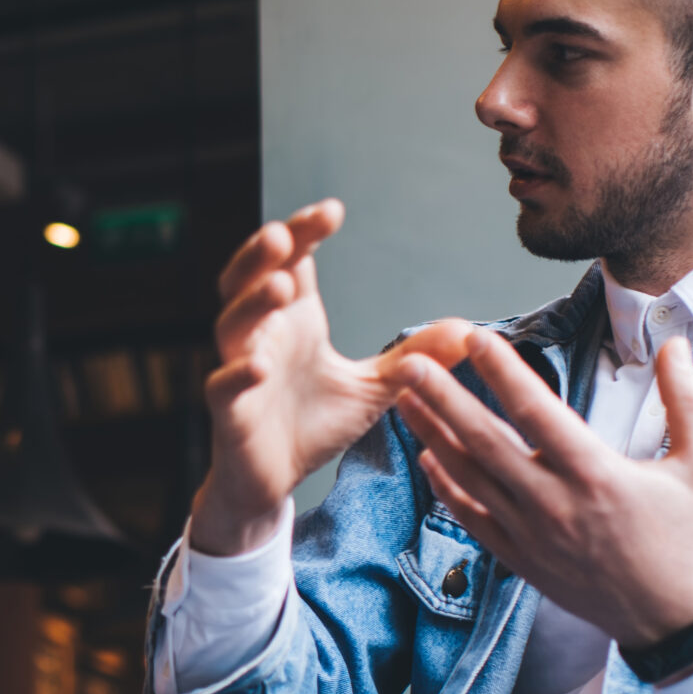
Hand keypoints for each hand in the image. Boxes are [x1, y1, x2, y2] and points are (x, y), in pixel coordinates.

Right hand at [191, 199, 477, 555]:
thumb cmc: (312, 425)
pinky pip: (225, 386)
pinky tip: (260, 366)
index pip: (291, 262)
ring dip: (253, 303)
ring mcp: (241, 370)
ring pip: (232, 325)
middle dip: (262, 255)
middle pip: (247, 280)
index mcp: (293, 320)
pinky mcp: (230, 413)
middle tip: (285, 234)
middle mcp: (261, 336)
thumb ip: (413, 359)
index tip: (332, 211)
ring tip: (282, 285)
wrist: (273, 481)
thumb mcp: (374, 389)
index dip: (304, 233)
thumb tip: (468, 333)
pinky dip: (239, 374)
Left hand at [392, 330, 692, 647]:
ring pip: (468, 477)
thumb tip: (675, 343)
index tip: (475, 339)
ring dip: (433, 434)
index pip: (537, 412)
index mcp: (596, 475)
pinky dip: (446, 486)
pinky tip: (428, 456)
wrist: (672, 619)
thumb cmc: (689, 538)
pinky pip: (472, 518)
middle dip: (443, 398)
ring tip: (405, 398)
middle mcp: (554, 504)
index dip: (502, 372)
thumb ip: (688, 399)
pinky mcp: (520, 560)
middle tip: (412, 363)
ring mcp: (531, 535)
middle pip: (485, 442)